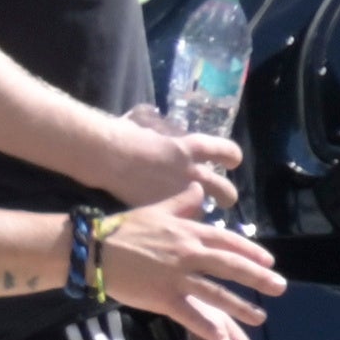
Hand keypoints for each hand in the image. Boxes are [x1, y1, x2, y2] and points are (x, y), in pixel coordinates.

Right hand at [87, 204, 282, 339]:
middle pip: (230, 267)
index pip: (227, 242)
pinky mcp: (161, 297)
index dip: (251, 251)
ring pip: (216, 293)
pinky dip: (205, 325)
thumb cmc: (121, 228)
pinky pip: (189, 313)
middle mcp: (188, 254)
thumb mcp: (154, 210)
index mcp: (187, 233)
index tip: (269, 260)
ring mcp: (176, 277)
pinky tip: (220, 333)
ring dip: (241, 306)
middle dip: (258, 278)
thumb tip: (199, 188)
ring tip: (260, 316)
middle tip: (279, 287)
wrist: (92, 248)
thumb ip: (181, 203)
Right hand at [108, 112, 240, 216]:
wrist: (107, 155)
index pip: (227, 152)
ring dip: (201, 210)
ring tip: (193, 212)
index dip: (232, 157)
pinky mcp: (164, 208)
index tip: (231, 162)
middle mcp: (193, 173)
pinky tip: (166, 217)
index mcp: (192, 148)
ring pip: (204, 210)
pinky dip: (175, 217)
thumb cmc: (126, 134)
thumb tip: (158, 123)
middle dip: (227, 196)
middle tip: (221, 198)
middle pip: (226, 190)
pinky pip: (178, 217)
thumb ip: (160, 128)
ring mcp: (180, 193)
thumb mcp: (148, 122)